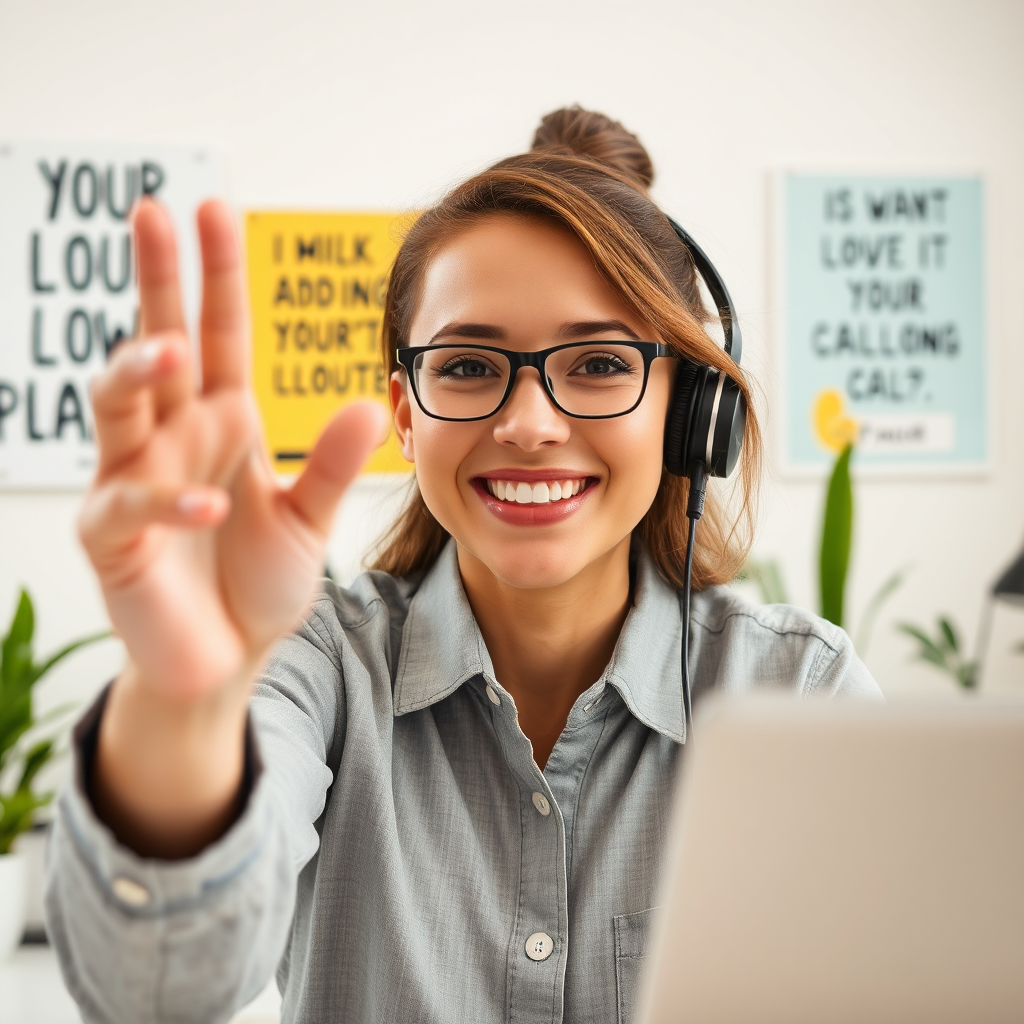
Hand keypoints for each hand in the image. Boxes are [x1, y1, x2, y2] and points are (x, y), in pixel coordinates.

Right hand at [79, 199, 386, 701]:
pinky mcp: (112, 537)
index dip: (215, 274)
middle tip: (152, 212)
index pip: (218, 335)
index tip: (213, 208)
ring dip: (138, 374)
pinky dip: (165, 501)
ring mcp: (134, 481)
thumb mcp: (309, 519)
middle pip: (155, 345)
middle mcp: (172, 439)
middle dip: (154, 281)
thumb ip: (334, 467)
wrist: (228, 658)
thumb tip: (366, 401)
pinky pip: (127, 502)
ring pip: (117, 407)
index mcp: (222, 423)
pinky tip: (209, 509)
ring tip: (169, 351)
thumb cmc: (258, 582)